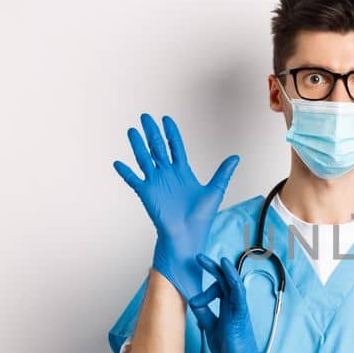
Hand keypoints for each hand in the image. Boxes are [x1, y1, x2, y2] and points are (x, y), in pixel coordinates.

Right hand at [113, 113, 238, 301]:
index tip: (166, 119)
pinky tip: (118, 163)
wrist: (188, 235)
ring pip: (144, 159)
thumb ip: (223, 173)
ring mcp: (156, 183)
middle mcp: (167, 174)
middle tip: (145, 117)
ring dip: (137, 145)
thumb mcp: (215, 190)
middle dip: (152, 132)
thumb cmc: (201, 217)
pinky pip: (133, 180)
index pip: (175, 147)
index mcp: (182, 172)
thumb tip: (236, 157)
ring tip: (132, 131)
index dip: (171, 133)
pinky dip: (125, 172)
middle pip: (157, 148)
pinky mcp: (146, 193)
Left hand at [188, 255, 288, 352]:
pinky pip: (238, 294)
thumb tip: (193, 300)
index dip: (206, 285)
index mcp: (227, 307)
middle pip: (225, 281)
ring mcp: (238, 308)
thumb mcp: (210, 327)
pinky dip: (234, 281)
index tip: (195, 289)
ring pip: (233, 284)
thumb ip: (204, 313)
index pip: (218, 287)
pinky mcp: (241, 314)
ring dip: (225, 271)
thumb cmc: (229, 347)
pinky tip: (228, 270)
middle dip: (213, 268)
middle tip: (199, 257)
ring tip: (218, 260)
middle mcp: (234, 305)